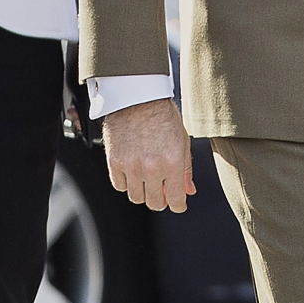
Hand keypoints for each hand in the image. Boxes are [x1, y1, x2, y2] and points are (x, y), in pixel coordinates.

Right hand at [103, 98, 195, 212]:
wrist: (137, 97)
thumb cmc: (162, 115)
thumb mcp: (182, 141)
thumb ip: (186, 169)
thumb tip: (189, 190)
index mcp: (172, 162)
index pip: (176, 200)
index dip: (179, 205)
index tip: (178, 203)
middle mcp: (151, 167)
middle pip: (155, 203)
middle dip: (161, 200)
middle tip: (163, 190)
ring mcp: (131, 166)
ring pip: (136, 197)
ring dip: (143, 192)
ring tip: (147, 179)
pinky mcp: (114, 161)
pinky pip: (120, 185)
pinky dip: (127, 183)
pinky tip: (133, 172)